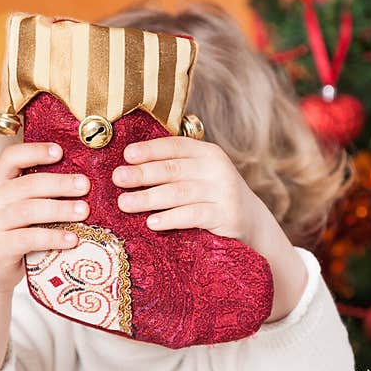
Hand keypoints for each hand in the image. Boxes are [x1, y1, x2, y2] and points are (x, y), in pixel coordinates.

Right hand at [0, 142, 89, 294]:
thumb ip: (37, 192)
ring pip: (30, 210)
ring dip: (60, 209)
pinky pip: (30, 239)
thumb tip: (80, 179)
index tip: (60, 151)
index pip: (11, 157)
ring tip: (84, 211)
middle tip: (85, 185)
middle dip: (60, 183)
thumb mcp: (18, 206)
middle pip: (29, 185)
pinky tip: (73, 239)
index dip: (35, 151)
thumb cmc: (14, 232)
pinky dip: (54, 237)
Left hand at [113, 137, 307, 320]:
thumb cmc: (212, 199)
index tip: (126, 155)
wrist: (252, 224)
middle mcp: (217, 169)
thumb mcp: (198, 177)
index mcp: (207, 153)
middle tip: (117, 178)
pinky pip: (193, 215)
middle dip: (143, 173)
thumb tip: (128, 168)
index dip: (150, 149)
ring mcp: (223, 192)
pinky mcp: (226, 216)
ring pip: (179, 193)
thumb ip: (173, 169)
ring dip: (149, 198)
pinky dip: (170, 218)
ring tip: (124, 203)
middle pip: (173, 169)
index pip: (175, 146)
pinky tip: (151, 222)